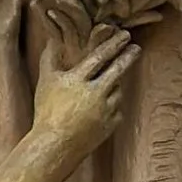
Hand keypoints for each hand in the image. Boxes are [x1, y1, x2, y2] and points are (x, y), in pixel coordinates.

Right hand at [28, 21, 137, 159]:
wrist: (55, 145)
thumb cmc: (47, 112)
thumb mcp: (45, 82)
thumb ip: (49, 59)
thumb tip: (51, 40)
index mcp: (78, 80)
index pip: (100, 56)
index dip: (114, 44)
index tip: (125, 36)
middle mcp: (95, 93)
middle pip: (117, 70)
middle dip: (128, 57)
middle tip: (136, 48)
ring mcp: (105, 110)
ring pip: (118, 90)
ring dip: (117, 84)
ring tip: (112, 81)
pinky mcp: (110, 125)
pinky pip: (117, 110)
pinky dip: (113, 105)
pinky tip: (106, 105)